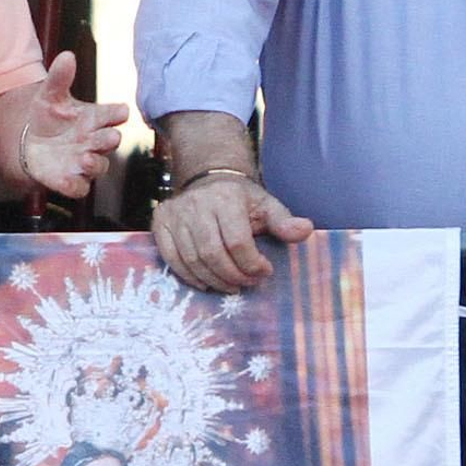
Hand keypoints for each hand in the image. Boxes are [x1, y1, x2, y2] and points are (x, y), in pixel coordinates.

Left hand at [20, 52, 127, 196]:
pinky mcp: (70, 180)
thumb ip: (60, 77)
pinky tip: (65, 179)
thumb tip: (67, 56)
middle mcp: (94, 142)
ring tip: (86, 158)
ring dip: (94, 163)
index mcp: (95, 119)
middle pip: (109, 141)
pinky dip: (73, 185)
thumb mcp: (51, 95)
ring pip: (98, 167)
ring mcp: (84, 163)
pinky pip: (77, 188)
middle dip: (109, 139)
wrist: (30, 143)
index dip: (118, 113)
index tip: (121, 111)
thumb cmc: (49, 117)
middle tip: (110, 136)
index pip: (114, 114)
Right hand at [152, 171, 312, 291]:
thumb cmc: (242, 200)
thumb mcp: (267, 205)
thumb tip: (305, 230)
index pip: (237, 242)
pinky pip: (171, 258)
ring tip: (230, 285)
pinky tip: (206, 283)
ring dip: (213, 280)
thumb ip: (284, 222)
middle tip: (246, 284)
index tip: (264, 272)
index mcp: (226, 198)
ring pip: (192, 260)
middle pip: (212, 254)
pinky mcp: (160, 222)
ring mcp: (175, 214)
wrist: (208, 180)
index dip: (252, 264)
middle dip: (232, 276)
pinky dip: (189, 276)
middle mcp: (197, 204)